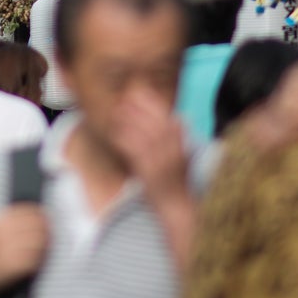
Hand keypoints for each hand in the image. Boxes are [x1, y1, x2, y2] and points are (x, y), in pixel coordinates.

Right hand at [0, 205, 48, 293]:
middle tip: (50, 239)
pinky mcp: (10, 267)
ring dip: (45, 248)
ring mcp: (5, 250)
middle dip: (47, 232)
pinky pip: (34, 260)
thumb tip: (43, 215)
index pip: (30, 211)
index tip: (48, 222)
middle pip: (37, 227)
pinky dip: (38, 262)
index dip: (43, 216)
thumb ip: (12, 223)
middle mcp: (1, 233)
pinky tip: (34, 264)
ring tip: (43, 252)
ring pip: (38, 243)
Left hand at [106, 88, 188, 202]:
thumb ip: (179, 138)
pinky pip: (136, 154)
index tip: (138, 90)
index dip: (153, 101)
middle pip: (156, 122)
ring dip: (131, 121)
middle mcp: (174, 151)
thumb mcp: (183, 156)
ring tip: (117, 110)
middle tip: (123, 97)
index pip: (167, 117)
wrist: (177, 207)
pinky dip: (126, 141)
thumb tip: (180, 119)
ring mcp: (162, 163)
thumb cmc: (177, 181)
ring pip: (146, 135)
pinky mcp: (150, 175)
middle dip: (139, 107)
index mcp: (181, 145)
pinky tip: (115, 132)